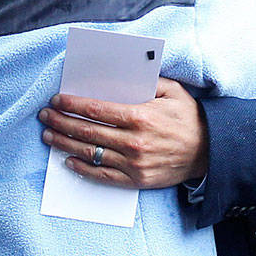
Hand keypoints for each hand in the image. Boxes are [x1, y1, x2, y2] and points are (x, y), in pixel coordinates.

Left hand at [38, 78, 207, 187]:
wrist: (210, 152)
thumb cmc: (188, 118)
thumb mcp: (171, 91)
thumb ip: (144, 81)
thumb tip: (115, 75)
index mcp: (140, 116)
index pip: (95, 109)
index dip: (71, 104)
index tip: (56, 99)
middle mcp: (134, 141)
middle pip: (87, 131)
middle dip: (61, 122)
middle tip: (45, 116)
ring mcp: (134, 164)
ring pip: (90, 153)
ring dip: (64, 144)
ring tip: (48, 136)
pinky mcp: (136, 180)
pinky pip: (103, 176)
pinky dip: (83, 169)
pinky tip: (68, 161)